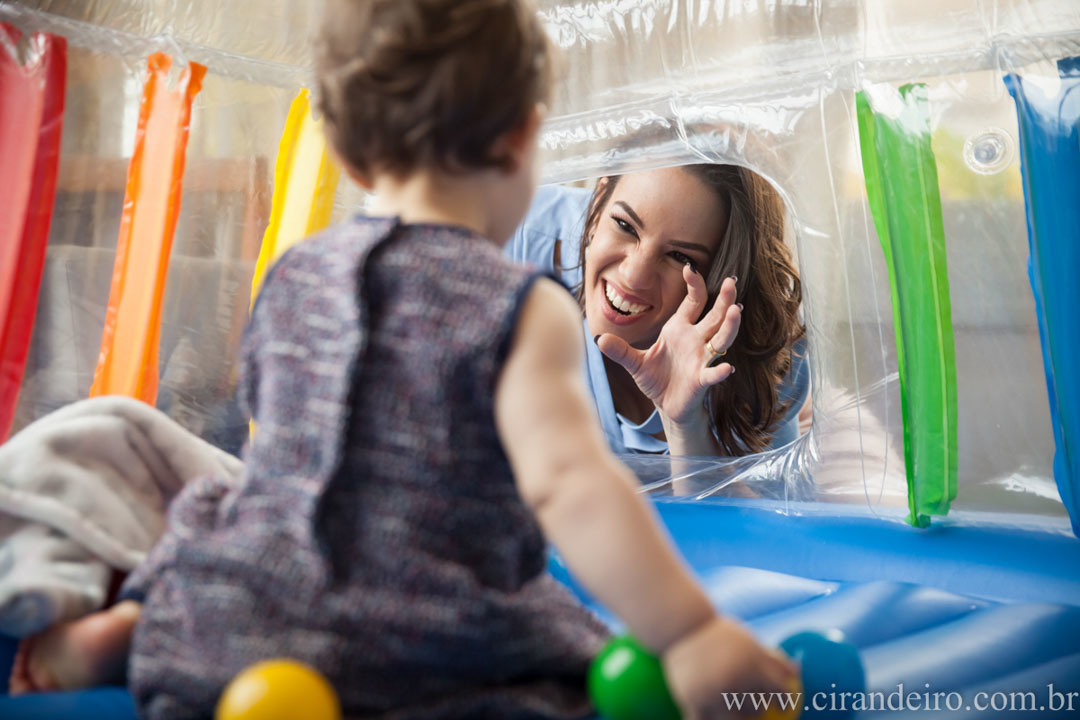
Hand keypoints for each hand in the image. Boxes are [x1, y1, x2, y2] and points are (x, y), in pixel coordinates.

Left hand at [597, 268, 739, 427]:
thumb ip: (620, 350)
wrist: (666, 406)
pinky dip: (719, 371)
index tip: (690, 267)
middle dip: (724, 299)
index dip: (694, 285)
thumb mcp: (634, 363)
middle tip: (731, 281)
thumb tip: (598, 338)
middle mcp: (696, 340)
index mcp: (680, 329)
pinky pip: (712, 373)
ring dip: (729, 325)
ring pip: (721, 339)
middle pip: (715, 315)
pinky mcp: (701, 379)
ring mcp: (701, 359)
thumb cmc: (656, 379)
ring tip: (736, 310)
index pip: (694, 301)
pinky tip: (727, 367)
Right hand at [662, 615, 798, 719]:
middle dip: (757, 709)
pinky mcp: (693, 699)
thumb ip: (772, 658)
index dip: (785, 702)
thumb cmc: (716, 632)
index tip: (783, 707)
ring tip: (733, 714)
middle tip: (754, 709)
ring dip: (736, 718)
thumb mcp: (747, 640)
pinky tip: (710, 718)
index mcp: (752, 662)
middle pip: (757, 707)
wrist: (680, 625)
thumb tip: (796, 672)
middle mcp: (736, 678)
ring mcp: (714, 691)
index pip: (779, 691)